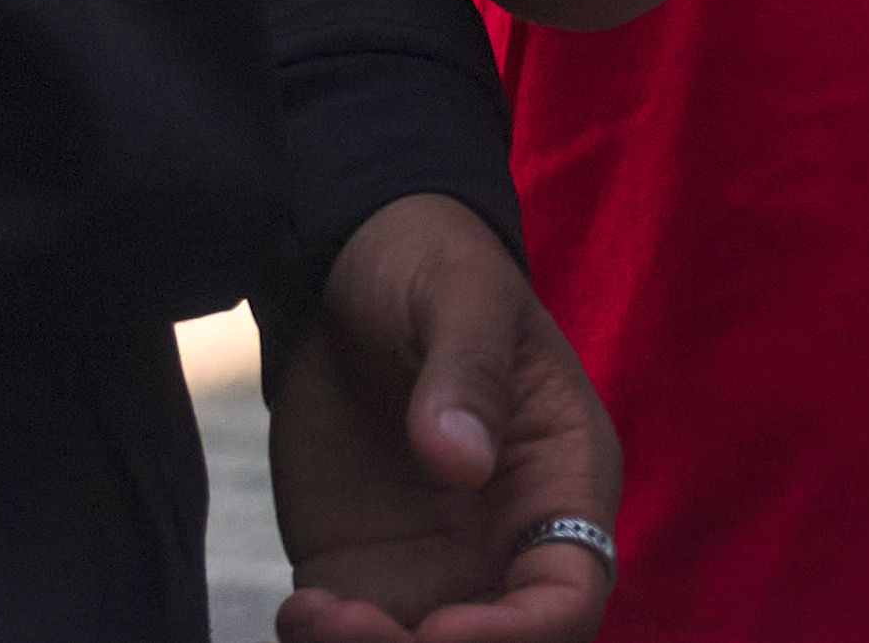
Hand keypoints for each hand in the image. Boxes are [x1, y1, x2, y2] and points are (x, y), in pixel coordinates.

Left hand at [261, 193, 619, 642]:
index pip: (570, 593)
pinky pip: (352, 640)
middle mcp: (507, 541)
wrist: (349, 268)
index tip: (436, 628)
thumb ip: (469, 371)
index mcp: (561, 478)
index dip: (517, 635)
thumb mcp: (459, 294)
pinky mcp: (361, 573)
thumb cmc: (431, 263)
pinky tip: (298, 609)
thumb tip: (463, 462)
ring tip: (309, 613)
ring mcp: (433, 565)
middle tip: (344, 621)